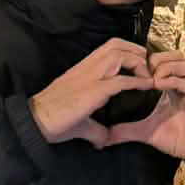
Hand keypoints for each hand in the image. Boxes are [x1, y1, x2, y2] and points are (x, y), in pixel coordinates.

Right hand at [30, 39, 154, 148]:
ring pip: (119, 55)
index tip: (140, 64)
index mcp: (83, 69)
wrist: (36, 121)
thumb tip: (103, 140)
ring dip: (138, 63)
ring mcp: (90, 77)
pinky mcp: (93, 91)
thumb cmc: (53, 119)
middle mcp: (87, 68)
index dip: (127, 51)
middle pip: (116, 44)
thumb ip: (95, 128)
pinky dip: (138, 82)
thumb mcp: (80, 121)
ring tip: (148, 76)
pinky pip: (121, 80)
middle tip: (148, 66)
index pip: (108, 47)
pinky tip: (148, 86)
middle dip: (136, 51)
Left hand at [104, 52, 184, 184]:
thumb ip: (127, 130)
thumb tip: (104, 135)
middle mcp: (183, 85)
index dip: (147, 61)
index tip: (131, 70)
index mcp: (171, 87)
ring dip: (165, 67)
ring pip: (184, 63)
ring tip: (151, 78)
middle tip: (142, 71)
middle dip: (157, 59)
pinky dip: (174, 80)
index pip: (163, 62)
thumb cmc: (179, 139)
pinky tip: (160, 86)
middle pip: (175, 55)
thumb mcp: (147, 132)